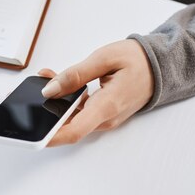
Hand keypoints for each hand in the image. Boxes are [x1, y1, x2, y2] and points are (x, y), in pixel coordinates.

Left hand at [39, 39, 153, 146]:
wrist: (161, 65)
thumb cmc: (138, 61)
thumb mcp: (104, 59)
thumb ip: (75, 75)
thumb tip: (50, 90)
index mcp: (107, 106)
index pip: (74, 131)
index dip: (50, 136)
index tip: (33, 135)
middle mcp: (105, 118)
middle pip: (68, 124)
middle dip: (47, 110)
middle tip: (34, 88)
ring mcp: (105, 118)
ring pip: (72, 117)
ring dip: (56, 101)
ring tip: (48, 77)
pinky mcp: (103, 113)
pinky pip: (80, 111)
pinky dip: (67, 99)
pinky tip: (59, 82)